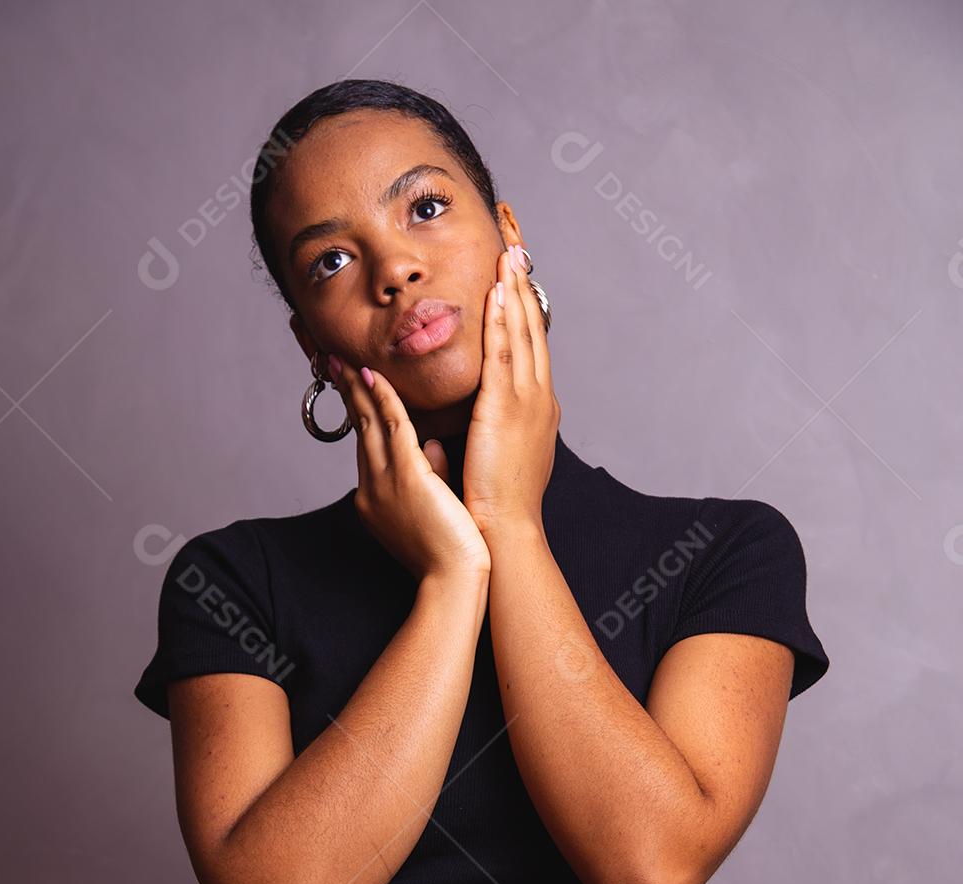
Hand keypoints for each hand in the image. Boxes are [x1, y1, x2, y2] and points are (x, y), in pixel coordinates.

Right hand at [327, 354, 490, 582]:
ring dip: (357, 387)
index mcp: (377, 497)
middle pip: (358, 428)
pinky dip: (381, 398)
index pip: (367, 445)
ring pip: (368, 422)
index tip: (353, 386)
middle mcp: (373, 487)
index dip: (359, 412)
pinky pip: (390, 427)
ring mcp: (386, 481)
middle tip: (335, 361)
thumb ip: (431, 473)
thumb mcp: (435, 506)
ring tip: (346, 359)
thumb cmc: (450, 551)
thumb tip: (431, 445)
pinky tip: (372, 375)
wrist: (453, 579)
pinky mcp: (406, 476)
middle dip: (348, 392)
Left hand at [462, 243, 559, 542]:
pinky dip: (504, 319)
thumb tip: (449, 429)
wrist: (502, 531)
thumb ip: (475, 436)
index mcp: (535, 411)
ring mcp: (527, 402)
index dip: (523, 310)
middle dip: (523, 287)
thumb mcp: (489, 460)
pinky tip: (497, 291)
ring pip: (523, 333)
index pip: (530, 349)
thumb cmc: (494, 505)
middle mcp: (538, 400)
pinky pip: (506, 353)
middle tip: (516, 247)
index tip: (514, 279)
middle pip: (533, 330)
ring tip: (509, 253)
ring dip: (515, 290)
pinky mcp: (507, 409)